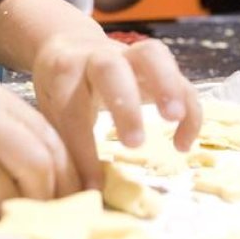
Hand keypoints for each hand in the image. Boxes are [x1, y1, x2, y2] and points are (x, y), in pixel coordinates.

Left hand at [30, 34, 200, 190]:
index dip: (82, 149)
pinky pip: (180, 77)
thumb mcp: (50, 109)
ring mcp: (129, 55)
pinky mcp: (157, 65)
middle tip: (134, 143)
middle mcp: (96, 57)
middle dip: (124, 104)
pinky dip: (188, 108)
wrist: (69, 44)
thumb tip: (78, 193)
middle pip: (109, 68)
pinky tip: (183, 144)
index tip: (92, 184)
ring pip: (152, 54)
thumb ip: (62, 143)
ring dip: (167, 84)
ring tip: (175, 118)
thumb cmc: (60, 88)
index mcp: (63, 73)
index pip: (72, 108)